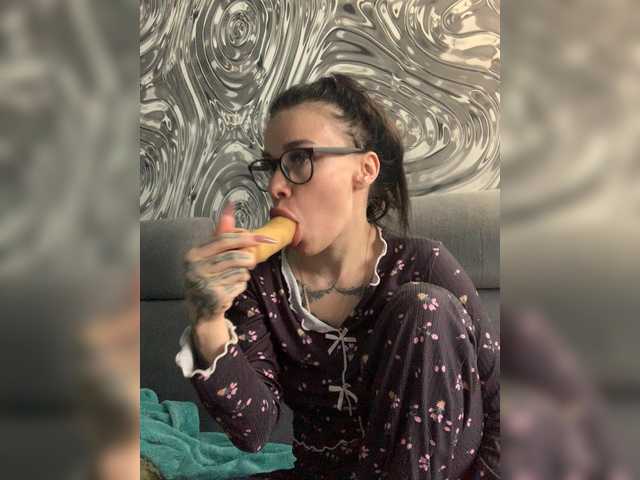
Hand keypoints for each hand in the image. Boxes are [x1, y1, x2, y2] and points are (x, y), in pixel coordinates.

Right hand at [184, 203, 275, 323]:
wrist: (201, 310)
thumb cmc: (209, 276)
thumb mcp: (210, 254)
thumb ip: (221, 232)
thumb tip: (231, 205)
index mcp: (193, 254)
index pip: (224, 239)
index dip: (246, 237)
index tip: (264, 238)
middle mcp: (195, 268)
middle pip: (235, 256)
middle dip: (249, 258)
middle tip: (251, 262)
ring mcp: (204, 283)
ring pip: (240, 271)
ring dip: (244, 274)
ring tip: (235, 277)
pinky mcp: (216, 296)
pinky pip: (240, 284)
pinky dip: (241, 285)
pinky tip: (231, 289)